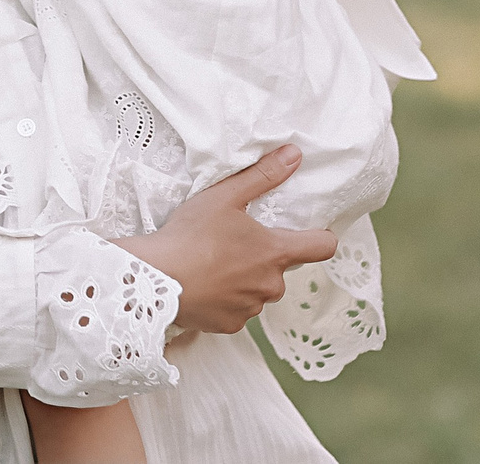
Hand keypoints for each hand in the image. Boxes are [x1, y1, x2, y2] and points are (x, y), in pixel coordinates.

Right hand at [116, 145, 339, 333]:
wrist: (157, 279)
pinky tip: (203, 285)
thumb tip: (294, 155)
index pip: (322, 246)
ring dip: (243, 280)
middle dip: (262, 258)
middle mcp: (271, 285)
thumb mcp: (225, 196)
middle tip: (231, 243)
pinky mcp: (230, 325)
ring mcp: (251, 308)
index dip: (320, 237)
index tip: (308, 232)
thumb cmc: (191, 236)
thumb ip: (263, 175)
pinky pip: (236, 311)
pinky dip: (224, 299)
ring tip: (210, 264)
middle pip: (281, 269)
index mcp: (275, 252)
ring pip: (257, 291)